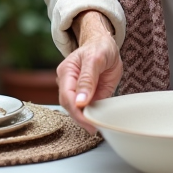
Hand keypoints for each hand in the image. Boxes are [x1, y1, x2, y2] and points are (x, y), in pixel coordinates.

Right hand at [57, 10, 122, 133]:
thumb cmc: (99, 47)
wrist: (106, 45)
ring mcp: (78, 90)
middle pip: (70, 106)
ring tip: (98, 126)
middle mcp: (69, 83)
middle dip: (81, 119)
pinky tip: (99, 121)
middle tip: (94, 128)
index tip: (88, 121)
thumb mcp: (95, 59)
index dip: (76, 111)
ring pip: (78, 110)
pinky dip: (93, 116)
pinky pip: (88, 108)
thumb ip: (88, 80)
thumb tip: (80, 102)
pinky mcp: (88, 95)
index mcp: (66, 72)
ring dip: (87, 119)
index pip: (67, 97)